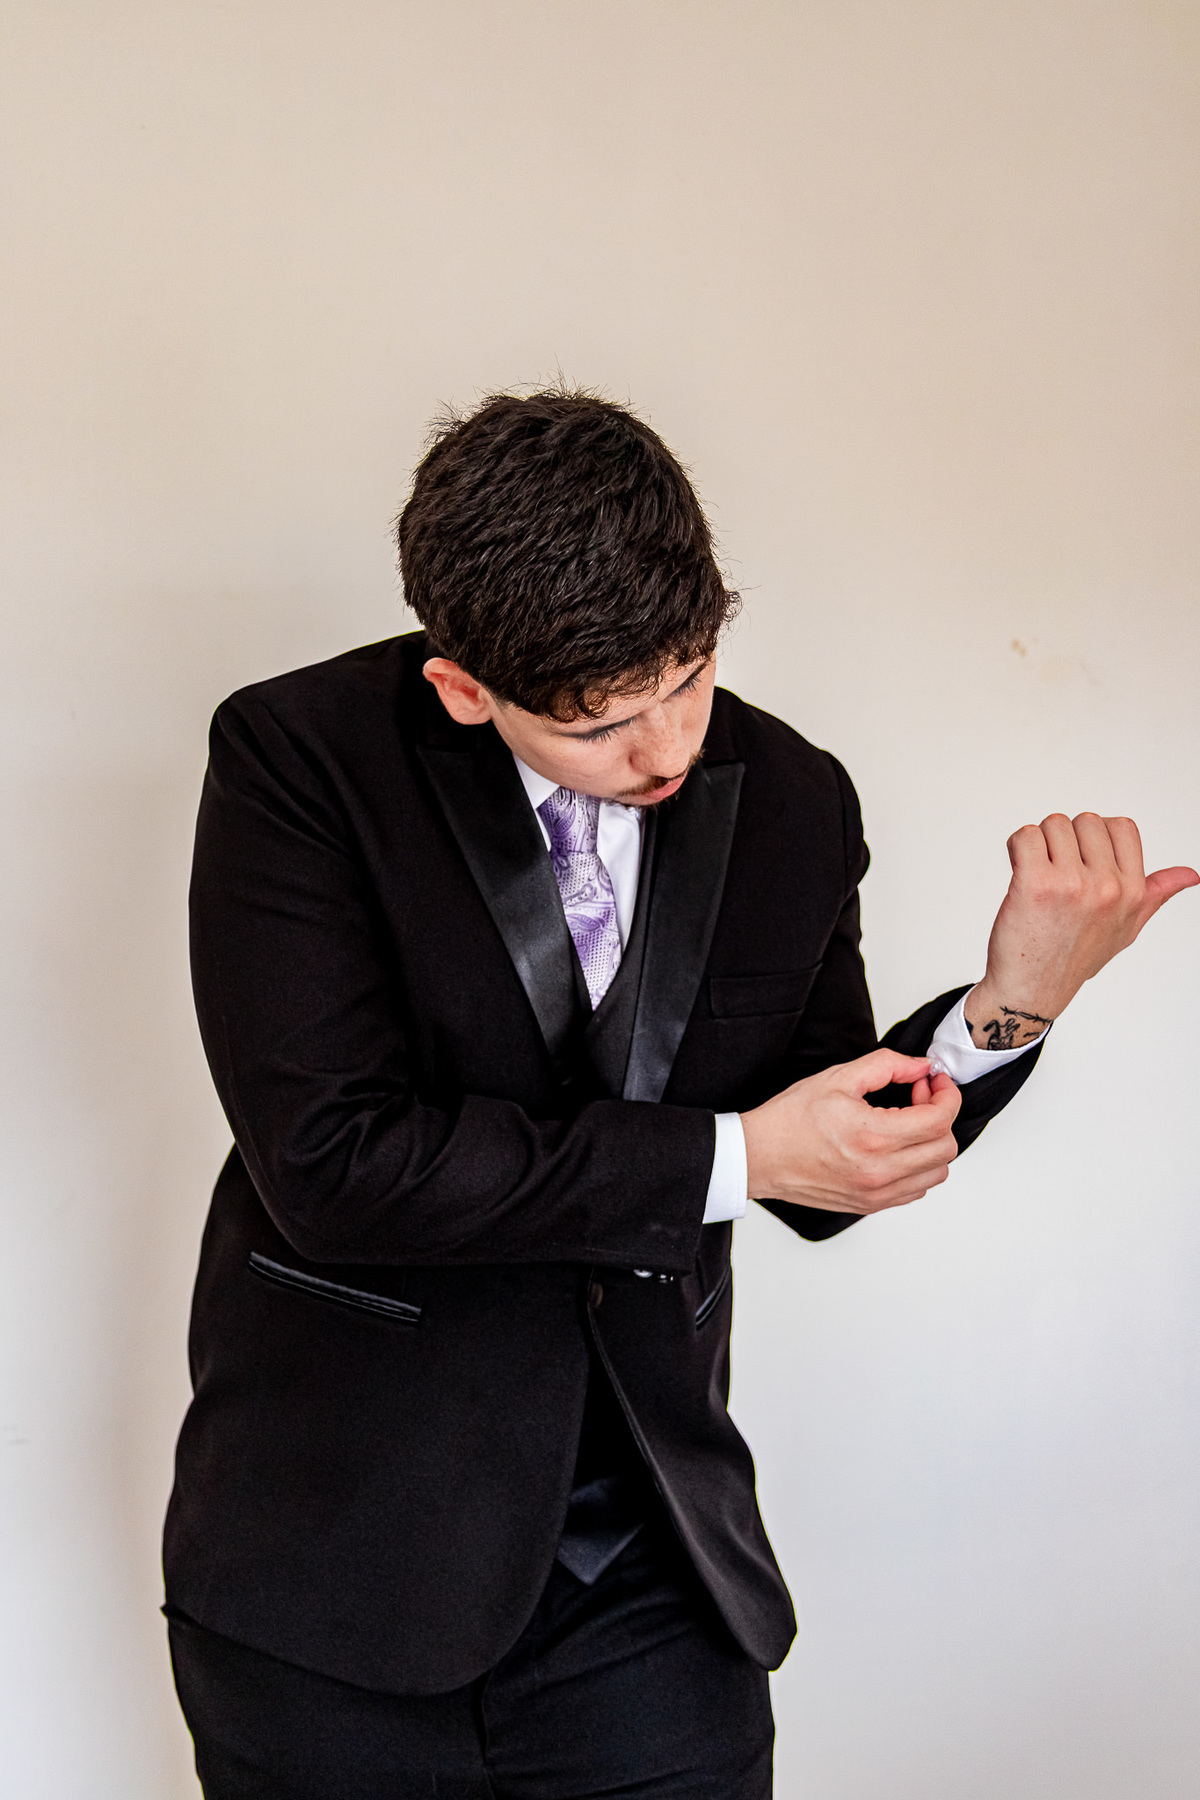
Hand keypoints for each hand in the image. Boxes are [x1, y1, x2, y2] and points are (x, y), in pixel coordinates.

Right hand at [740, 1050, 961, 1213]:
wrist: (760, 1156)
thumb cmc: (790, 1119)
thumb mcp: (839, 1077)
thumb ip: (887, 1065)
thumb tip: (921, 1067)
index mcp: (873, 1136)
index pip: (939, 1120)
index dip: (947, 1095)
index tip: (935, 1081)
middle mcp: (880, 1171)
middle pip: (945, 1147)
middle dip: (940, 1115)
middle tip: (917, 1097)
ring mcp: (877, 1193)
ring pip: (937, 1172)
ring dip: (932, 1143)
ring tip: (906, 1122)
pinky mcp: (870, 1204)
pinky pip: (916, 1189)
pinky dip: (918, 1166)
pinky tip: (896, 1146)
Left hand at [964, 814, 1198, 1048]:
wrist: (1031, 989)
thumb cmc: (1074, 958)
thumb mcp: (1126, 928)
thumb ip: (1156, 895)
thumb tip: (1191, 875)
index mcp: (1132, 892)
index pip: (1122, 827)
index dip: (1095, 836)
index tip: (1080, 859)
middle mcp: (1107, 887)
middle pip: (1085, 821)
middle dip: (1064, 839)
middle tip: (1054, 871)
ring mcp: (1073, 884)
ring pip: (1053, 824)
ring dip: (1038, 843)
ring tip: (1036, 874)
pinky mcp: (1036, 884)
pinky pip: (1025, 836)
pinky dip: (1016, 847)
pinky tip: (1019, 870)